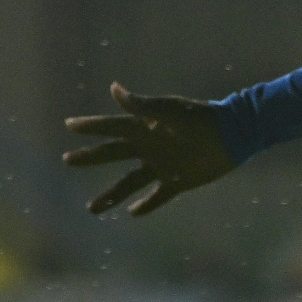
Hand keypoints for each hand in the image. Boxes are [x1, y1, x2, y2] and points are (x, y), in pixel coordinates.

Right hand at [61, 84, 234, 216]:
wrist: (232, 135)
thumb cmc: (200, 118)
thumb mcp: (169, 110)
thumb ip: (142, 105)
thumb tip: (114, 89)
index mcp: (145, 128)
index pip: (111, 127)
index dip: (91, 126)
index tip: (69, 124)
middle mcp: (149, 147)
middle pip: (113, 154)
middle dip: (91, 157)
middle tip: (68, 161)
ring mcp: (162, 165)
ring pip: (129, 182)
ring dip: (111, 194)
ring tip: (92, 209)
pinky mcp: (178, 181)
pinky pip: (158, 196)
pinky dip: (147, 204)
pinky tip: (133, 212)